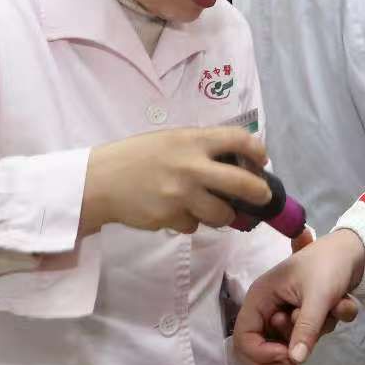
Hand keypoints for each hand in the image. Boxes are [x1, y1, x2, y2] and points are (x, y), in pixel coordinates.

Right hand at [80, 127, 272, 235]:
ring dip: (223, 214)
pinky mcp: (171, 218)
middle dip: (260, 193)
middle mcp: (192, 167)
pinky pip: (194, 225)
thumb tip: (236, 160)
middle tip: (263, 196)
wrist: (101, 181)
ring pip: (222, 214)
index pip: (239, 139)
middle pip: (243, 184)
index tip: (261, 160)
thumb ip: (201, 147)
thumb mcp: (170, 139)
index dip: (258, 150)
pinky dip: (190, 221)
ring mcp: (182, 195)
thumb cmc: (137, 156)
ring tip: (214, 208)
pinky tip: (176, 211)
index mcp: (193, 141)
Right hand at [235, 230, 364, 364]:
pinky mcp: (302, 316)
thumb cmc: (329, 265)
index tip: (287, 358)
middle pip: (259, 348)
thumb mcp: (319, 296)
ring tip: (330, 313)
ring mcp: (285, 312)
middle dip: (281, 356)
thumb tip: (295, 360)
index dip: (260, 354)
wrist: (356, 250)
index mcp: (261, 297)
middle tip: (298, 363)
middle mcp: (268, 307)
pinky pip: (308, 335)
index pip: (243, 338)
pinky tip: (339, 307)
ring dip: (313, 335)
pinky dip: (326, 327)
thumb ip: (306, 328)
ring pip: (287, 345)